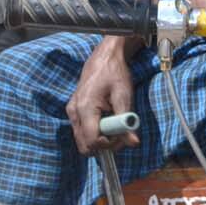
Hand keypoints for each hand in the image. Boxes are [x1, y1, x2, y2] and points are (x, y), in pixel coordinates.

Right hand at [67, 40, 136, 156]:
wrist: (104, 59)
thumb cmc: (115, 74)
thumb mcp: (124, 96)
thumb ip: (126, 121)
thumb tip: (133, 142)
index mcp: (85, 107)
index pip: (92, 141)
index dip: (109, 145)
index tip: (123, 136)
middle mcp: (74, 112)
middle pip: (85, 145)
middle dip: (104, 145)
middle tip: (120, 133)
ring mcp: (72, 112)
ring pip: (83, 141)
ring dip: (100, 139)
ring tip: (114, 124)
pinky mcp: (73, 111)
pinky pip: (82, 131)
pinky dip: (95, 132)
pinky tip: (106, 120)